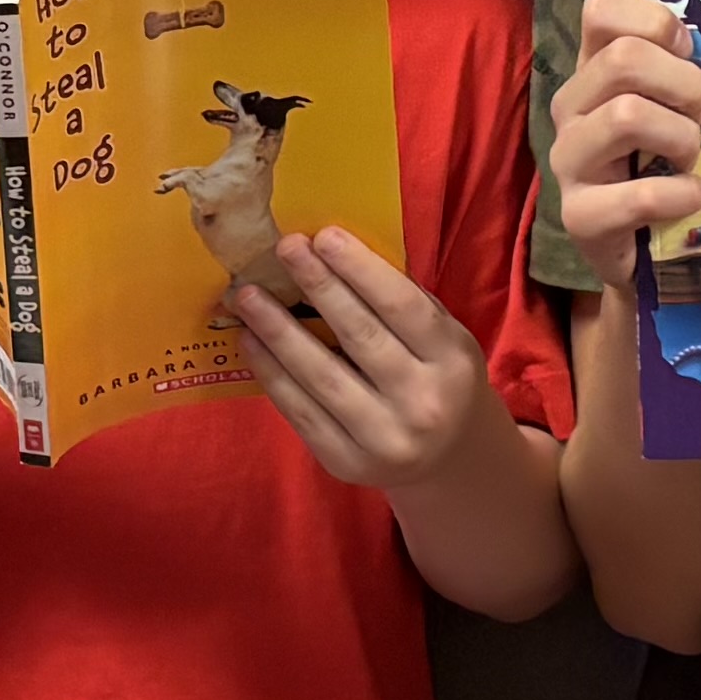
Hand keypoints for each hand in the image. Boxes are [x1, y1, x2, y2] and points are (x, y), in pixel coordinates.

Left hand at [228, 225, 498, 495]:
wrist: (448, 457)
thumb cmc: (436, 376)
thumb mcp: (441, 337)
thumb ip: (400, 302)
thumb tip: (331, 253)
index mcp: (453, 360)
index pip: (402, 307)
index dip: (360, 270)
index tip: (323, 236)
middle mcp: (424, 403)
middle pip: (359, 335)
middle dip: (316, 286)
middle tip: (283, 248)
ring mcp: (384, 439)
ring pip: (320, 376)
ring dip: (277, 330)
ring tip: (247, 296)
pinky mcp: (347, 463)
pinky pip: (300, 412)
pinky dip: (271, 374)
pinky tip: (251, 341)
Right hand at [544, 0, 700, 270]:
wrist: (640, 253)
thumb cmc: (661, 166)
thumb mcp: (667, 107)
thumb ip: (674, 69)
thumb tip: (700, 45)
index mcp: (590, 72)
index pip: (600, 10)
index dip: (656, 22)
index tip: (685, 54)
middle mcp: (569, 109)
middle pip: (624, 58)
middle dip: (683, 84)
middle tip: (699, 117)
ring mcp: (568, 162)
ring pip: (627, 115)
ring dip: (681, 138)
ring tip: (689, 160)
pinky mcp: (579, 216)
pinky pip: (639, 195)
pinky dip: (681, 194)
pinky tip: (691, 197)